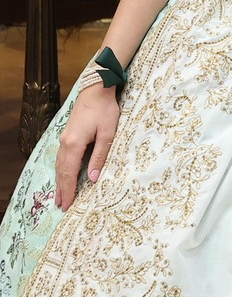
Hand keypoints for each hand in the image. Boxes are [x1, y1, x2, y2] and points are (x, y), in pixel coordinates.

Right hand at [55, 69, 120, 209]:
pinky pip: (61, 157)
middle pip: (61, 171)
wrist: (96, 90)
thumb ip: (100, 156)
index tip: (68, 205)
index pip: (69, 173)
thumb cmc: (105, 111)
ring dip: (60, 181)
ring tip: (60, 196)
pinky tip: (62, 175)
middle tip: (62, 206)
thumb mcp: (108, 134)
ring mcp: (64, 138)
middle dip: (62, 189)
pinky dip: (61, 170)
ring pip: (59, 165)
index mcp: (74, 144)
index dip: (69, 190)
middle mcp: (65, 143)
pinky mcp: (67, 135)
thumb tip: (92, 179)